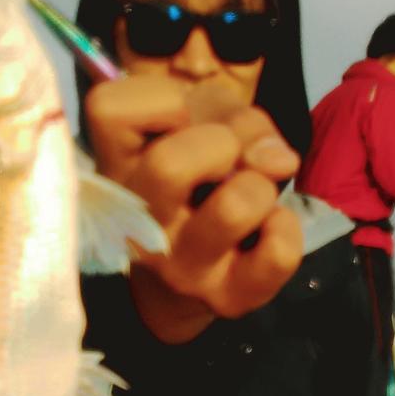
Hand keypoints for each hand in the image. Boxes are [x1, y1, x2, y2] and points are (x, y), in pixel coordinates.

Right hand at [84, 75, 302, 335]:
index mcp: (116, 169)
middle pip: (168, 165)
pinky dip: (287, 228)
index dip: (163, 99)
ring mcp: (180, 267)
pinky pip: (277, 253)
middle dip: (222, 142)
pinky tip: (269, 227)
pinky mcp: (227, 296)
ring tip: (251, 194)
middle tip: (227, 160)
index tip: (181, 121)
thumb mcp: (206, 126)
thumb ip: (237, 118)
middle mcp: (136, 223)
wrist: (178, 285)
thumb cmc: (193, 182)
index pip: (107, 109)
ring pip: (234, 207)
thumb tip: (277, 160)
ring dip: (260, 185)